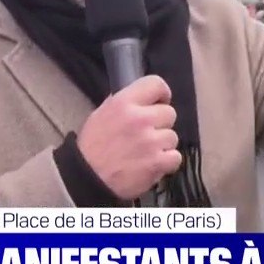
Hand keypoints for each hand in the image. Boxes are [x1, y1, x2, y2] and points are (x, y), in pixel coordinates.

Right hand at [76, 75, 181, 200]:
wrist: (88, 179)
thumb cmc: (91, 147)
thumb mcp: (101, 114)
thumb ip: (123, 104)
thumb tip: (141, 99)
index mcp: (124, 103)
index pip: (156, 84)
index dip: (162, 94)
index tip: (160, 103)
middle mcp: (140, 118)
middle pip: (169, 113)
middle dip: (160, 123)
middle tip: (147, 134)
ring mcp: (150, 141)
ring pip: (173, 136)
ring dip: (163, 145)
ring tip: (146, 152)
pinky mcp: (157, 162)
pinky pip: (176, 157)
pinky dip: (167, 162)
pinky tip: (153, 164)